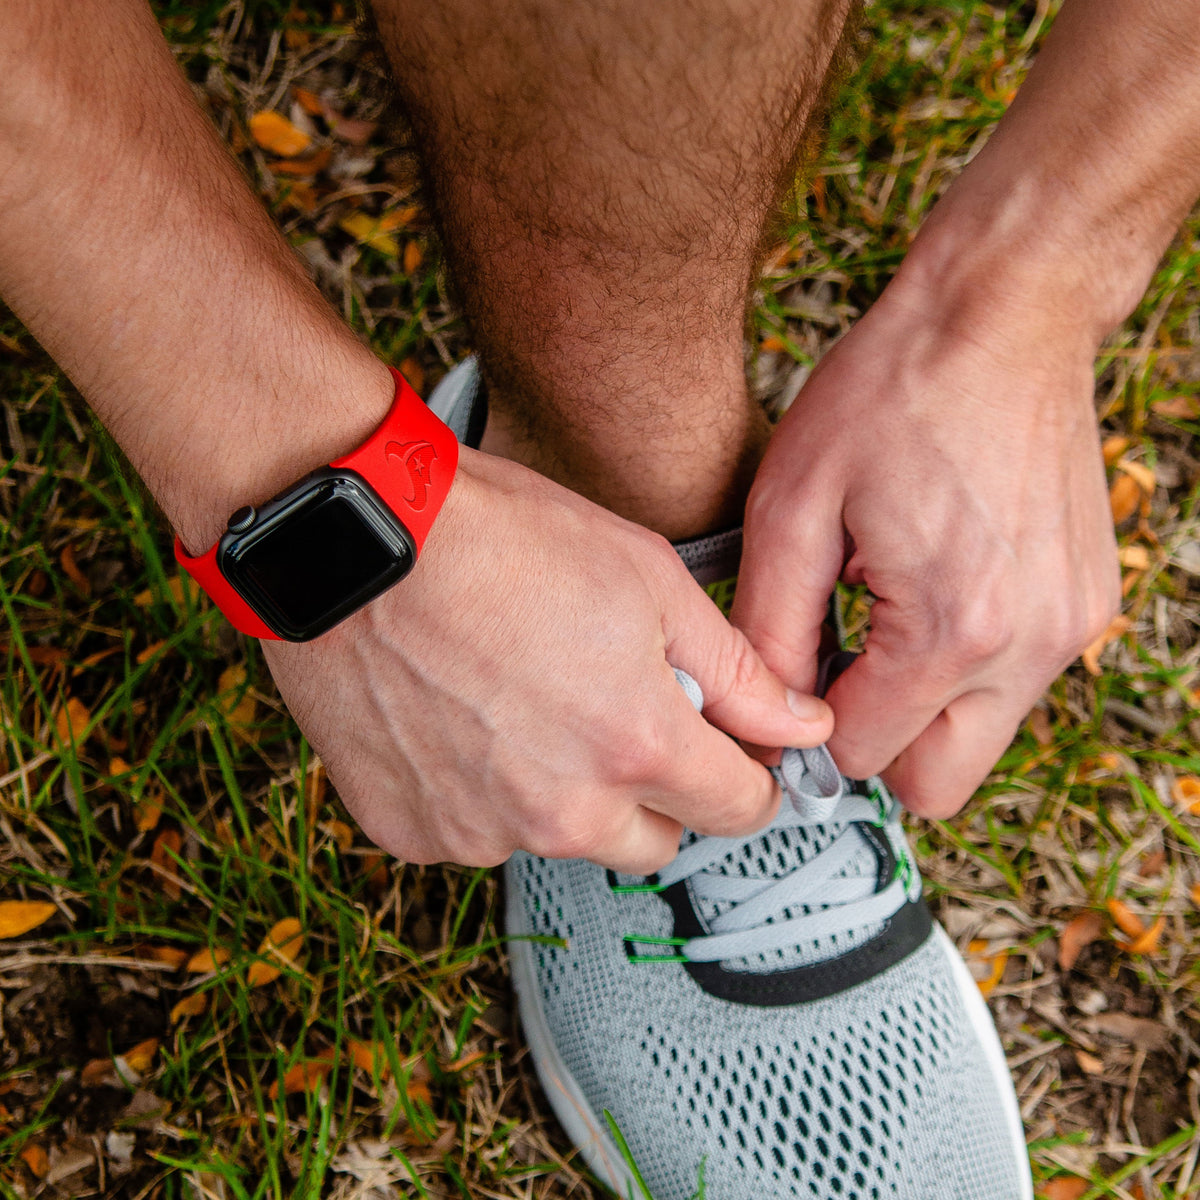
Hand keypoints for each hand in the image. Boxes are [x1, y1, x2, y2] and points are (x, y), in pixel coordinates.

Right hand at [264, 446, 832, 871]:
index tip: (730, 753)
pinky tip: (459, 717)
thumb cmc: (497, 541)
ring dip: (559, 789)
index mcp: (635, 748)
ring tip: (520, 697)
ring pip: (559, 834)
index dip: (746, 776)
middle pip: (653, 841)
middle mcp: (562, 812)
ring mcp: (479, 830)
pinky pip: (475, 830)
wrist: (355, 538)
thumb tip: (800, 726)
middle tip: (614, 710)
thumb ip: (736, 671)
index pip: (738, 810)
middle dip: (654, 789)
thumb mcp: (646, 579)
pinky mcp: (410, 831)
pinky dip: (480, 791)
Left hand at [733, 275, 1119, 816]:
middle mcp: (1029, 646)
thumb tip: (767, 709)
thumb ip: (769, 629)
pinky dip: (965, 663)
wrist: (1002, 312)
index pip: (864, 757)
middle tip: (836, 673)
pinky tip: (931, 587)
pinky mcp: (1087, 602)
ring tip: (883, 612)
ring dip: (921, 704)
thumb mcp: (792, 508)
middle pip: (938, 785)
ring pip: (978, 735)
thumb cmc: (894, 392)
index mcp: (951, 631)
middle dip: (877, 747)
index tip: (789, 690)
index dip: (809, 735)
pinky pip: (1014, 682)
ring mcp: (1071, 627)